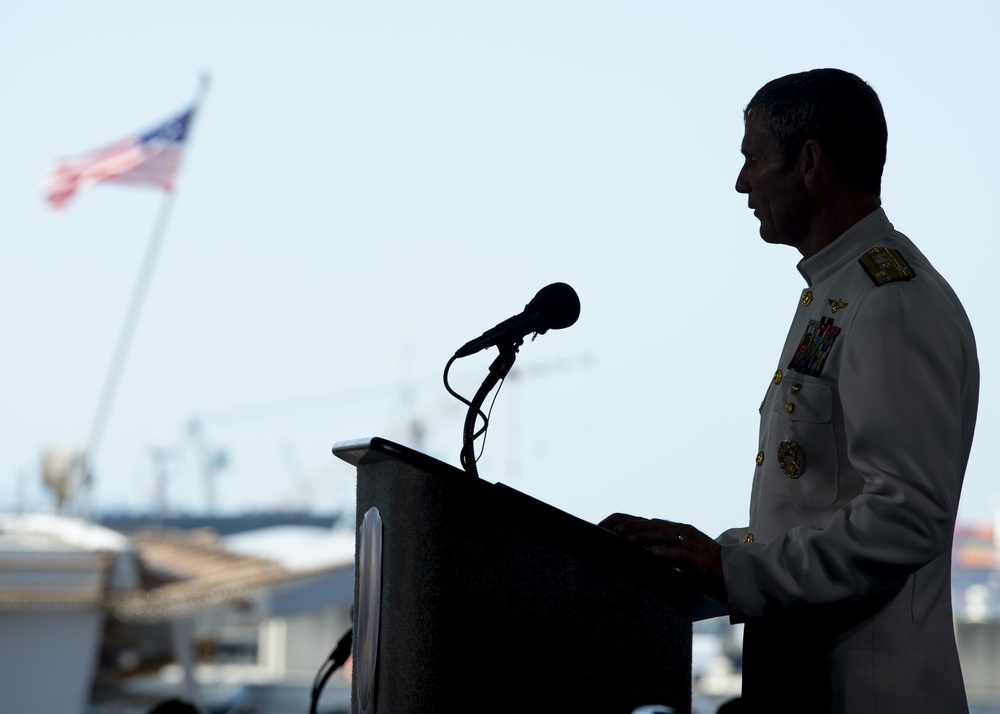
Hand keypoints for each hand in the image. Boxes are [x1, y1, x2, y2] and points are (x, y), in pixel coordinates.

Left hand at [599, 513, 726, 602]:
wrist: (733, 572)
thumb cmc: (703, 564)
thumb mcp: (678, 552)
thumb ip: (661, 547)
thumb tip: (635, 550)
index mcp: (674, 530)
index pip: (646, 521)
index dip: (625, 521)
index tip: (604, 525)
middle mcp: (681, 532)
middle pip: (652, 524)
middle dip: (632, 526)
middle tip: (613, 531)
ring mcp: (690, 543)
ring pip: (664, 534)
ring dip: (645, 536)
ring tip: (628, 540)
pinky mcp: (698, 559)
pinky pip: (681, 553)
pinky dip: (667, 552)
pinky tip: (654, 554)